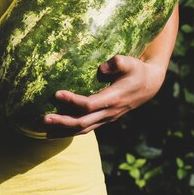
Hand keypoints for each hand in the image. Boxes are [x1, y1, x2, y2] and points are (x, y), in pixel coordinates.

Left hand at [42, 54, 166, 138]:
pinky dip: (71, 132)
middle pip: (83, 122)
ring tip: (45, 131)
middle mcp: (109, 112)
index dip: (73, 101)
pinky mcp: (104, 119)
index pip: (90, 104)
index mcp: (114, 98)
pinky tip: (56, 132)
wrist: (149, 85)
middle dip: (62, 122)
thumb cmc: (137, 70)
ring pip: (84, 129)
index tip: (56, 94)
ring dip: (64, 131)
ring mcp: (107, 118)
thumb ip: (117, 62)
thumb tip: (102, 67)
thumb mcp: (130, 62)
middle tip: (44, 118)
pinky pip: (86, 129)